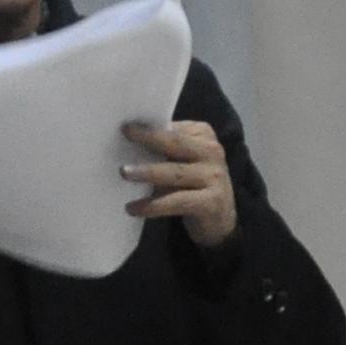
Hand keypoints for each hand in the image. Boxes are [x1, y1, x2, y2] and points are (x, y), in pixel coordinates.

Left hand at [123, 120, 238, 251]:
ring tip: (124, 173)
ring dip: (148, 172)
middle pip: (176, 143)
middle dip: (149, 139)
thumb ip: (166, 149)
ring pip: (175, 173)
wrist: (221, 220)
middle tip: (125, 136)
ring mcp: (214, 177)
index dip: (150, 126)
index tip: (126, 124)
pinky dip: (153, 205)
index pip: (174, 128)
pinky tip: (134, 208)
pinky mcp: (211, 202)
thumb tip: (128, 144)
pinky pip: (176, 201)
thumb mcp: (184, 162)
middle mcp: (212, 152)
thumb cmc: (194, 185)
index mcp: (204, 135)